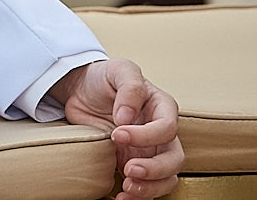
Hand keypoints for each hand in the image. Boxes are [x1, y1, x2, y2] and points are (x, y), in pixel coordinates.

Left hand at [49, 58, 183, 199]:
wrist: (82, 90)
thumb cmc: (105, 77)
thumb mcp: (118, 69)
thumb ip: (129, 87)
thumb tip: (127, 117)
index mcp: (162, 108)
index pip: (167, 127)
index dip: (146, 135)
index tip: (118, 133)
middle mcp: (161, 133)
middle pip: (174, 158)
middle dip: (155, 169)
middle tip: (129, 169)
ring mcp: (150, 150)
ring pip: (167, 177)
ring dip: (150, 188)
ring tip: (127, 188)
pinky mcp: (135, 162)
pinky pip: (147, 185)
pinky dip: (138, 195)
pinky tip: (121, 196)